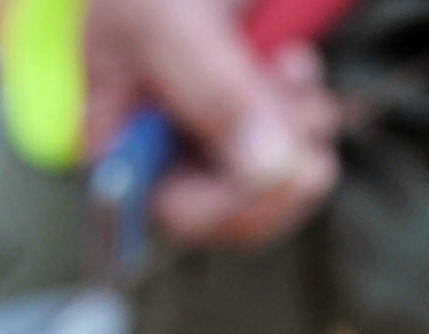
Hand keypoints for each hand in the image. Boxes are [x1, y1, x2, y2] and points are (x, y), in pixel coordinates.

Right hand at [86, 0, 341, 244]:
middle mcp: (165, 154)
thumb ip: (212, 95)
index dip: (235, 205)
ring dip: (301, 125)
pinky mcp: (249, 112)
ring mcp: (210, 135)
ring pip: (274, 175)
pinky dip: (306, 105)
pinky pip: (293, 139)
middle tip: (300, 104)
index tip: (288, 167)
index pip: (178, 215)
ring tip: (289, 66)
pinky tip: (290, 63)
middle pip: (236, 209)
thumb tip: (266, 171)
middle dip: (280, 162)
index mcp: (122, 148)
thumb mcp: (168, 25)